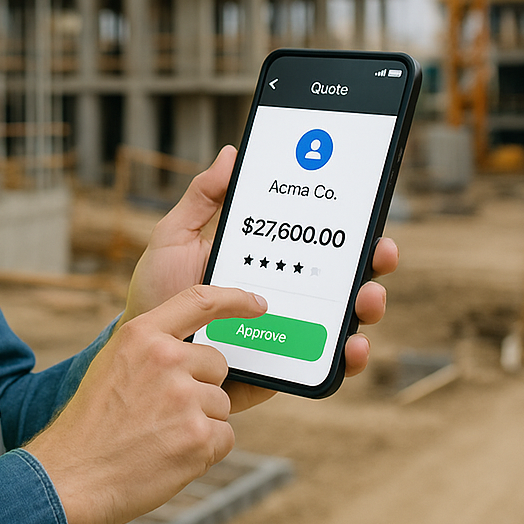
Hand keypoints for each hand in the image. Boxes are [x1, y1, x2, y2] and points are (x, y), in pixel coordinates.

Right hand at [25, 284, 265, 523]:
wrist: (71, 475)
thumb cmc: (93, 422)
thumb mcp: (115, 364)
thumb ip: (156, 351)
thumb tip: (204, 355)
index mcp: (141, 334)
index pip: (200, 301)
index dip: (235, 300)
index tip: (258, 304)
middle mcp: (165, 358)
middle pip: (217, 366)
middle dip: (202, 388)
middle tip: (164, 412)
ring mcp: (184, 398)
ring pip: (221, 404)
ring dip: (201, 423)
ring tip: (160, 436)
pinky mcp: (198, 437)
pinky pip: (225, 437)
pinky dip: (205, 450)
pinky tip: (170, 455)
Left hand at [120, 146, 399, 412]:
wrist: (143, 352)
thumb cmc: (158, 291)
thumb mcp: (174, 236)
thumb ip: (202, 198)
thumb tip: (231, 154)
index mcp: (262, 259)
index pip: (312, 239)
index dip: (344, 226)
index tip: (365, 211)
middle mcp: (281, 294)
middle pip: (339, 277)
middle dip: (371, 262)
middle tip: (381, 251)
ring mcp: (286, 334)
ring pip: (340, 320)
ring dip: (366, 307)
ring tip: (368, 297)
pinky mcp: (281, 370)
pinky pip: (322, 367)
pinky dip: (346, 359)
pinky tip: (350, 347)